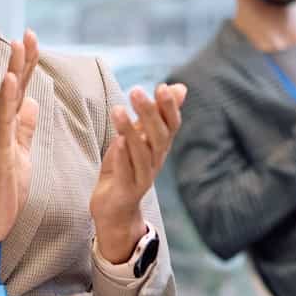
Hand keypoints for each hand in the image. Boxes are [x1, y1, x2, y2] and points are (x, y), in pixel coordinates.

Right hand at [0, 31, 39, 285]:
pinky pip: (3, 120)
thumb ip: (25, 130)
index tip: (31, 40)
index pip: (20, 91)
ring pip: (6, 97)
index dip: (27, 66)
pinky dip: (7, 98)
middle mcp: (0, 128)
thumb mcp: (22, 155)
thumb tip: (32, 103)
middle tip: (28, 32)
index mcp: (8, 128)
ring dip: (14, 70)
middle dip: (22, 59)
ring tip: (20, 44)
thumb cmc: (3, 192)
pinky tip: (12, 79)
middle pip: (13, 87)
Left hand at [89, 82, 186, 261]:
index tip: (162, 86)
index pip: (172, 125)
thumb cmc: (126, 167)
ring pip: (142, 154)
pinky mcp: (127, 191)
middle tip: (136, 91)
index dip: (170, 107)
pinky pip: (127, 174)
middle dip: (150, 113)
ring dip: (130, 131)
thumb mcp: (140, 137)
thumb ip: (156, 114)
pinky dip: (123, 158)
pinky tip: (117, 142)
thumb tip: (180, 87)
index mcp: (159, 147)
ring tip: (118, 110)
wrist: (115, 209)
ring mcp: (142, 177)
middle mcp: (155, 161)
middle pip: (159, 137)